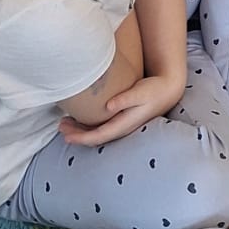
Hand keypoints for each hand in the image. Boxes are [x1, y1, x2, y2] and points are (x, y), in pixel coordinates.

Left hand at [59, 70, 184, 147]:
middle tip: (60, 126)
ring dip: (80, 129)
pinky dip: (88, 124)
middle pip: (94, 137)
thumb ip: (125, 99)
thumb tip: (108, 106)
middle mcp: (121, 128)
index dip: (81, 138)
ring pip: (96, 132)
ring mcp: (121, 125)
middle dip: (76, 134)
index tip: (66, 135)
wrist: (167, 90)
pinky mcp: (121, 119)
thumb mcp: (141, 92)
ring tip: (65, 122)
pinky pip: (100, 126)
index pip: (98, 136)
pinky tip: (81, 117)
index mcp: (124, 124)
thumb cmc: (154, 90)